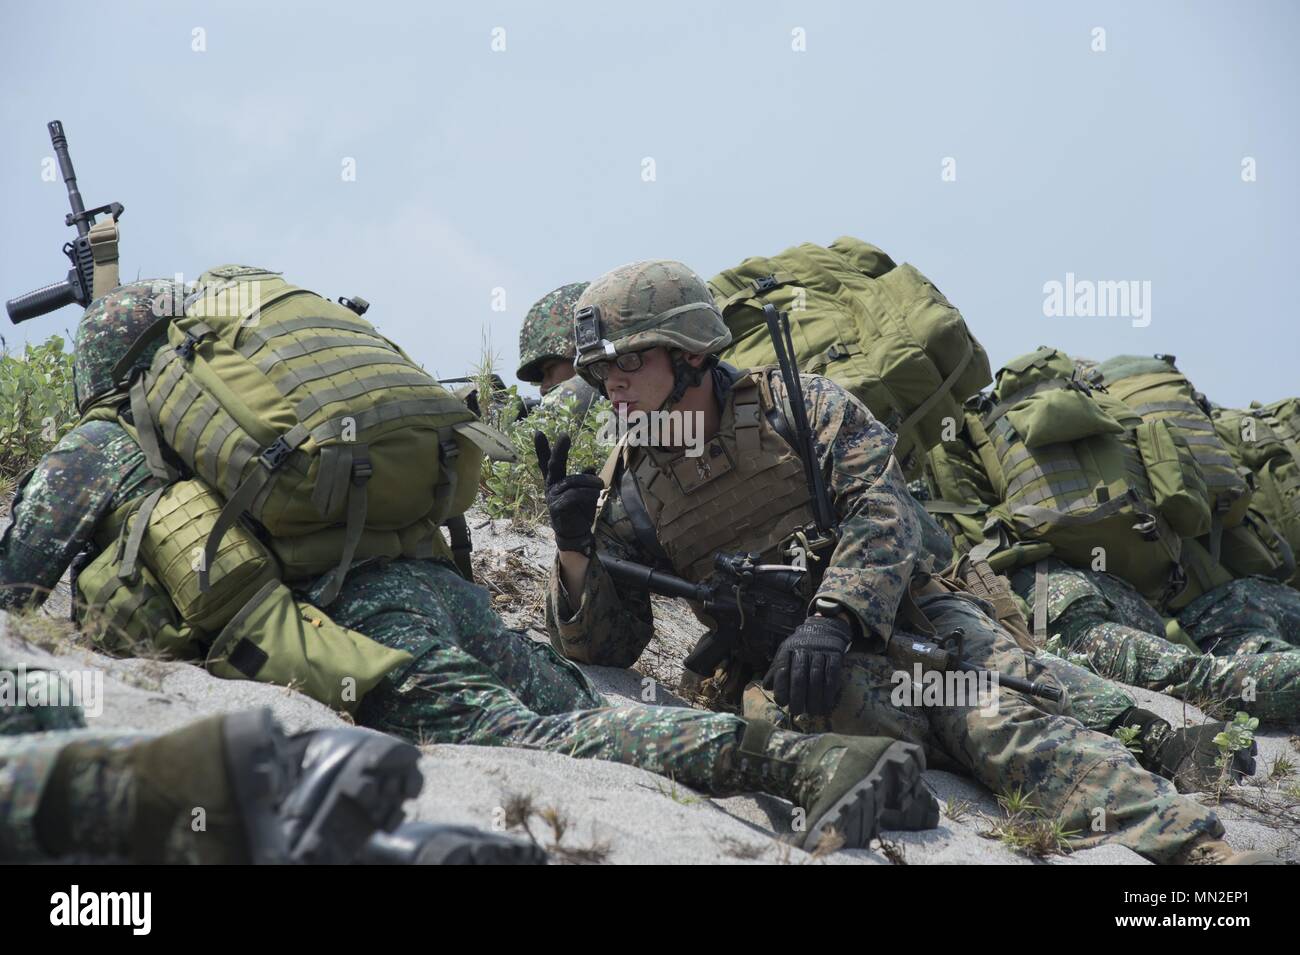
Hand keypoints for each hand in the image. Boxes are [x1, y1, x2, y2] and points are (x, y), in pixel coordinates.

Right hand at [534, 432, 602, 553]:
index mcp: (556, 480)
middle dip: (559, 450)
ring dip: (589, 482)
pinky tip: (596, 495)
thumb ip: (585, 479)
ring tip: (601, 485)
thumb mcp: (586, 492)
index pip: (547, 462)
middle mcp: (551, 485)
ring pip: (572, 482)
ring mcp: (552, 496)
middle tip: (565, 436)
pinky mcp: (556, 507)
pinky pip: (573, 495)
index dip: (542, 448)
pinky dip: (586, 494)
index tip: (538, 432)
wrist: (575, 533)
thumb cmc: (579, 510)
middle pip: (554, 464)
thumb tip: (589, 467)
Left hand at [763, 614, 851, 717]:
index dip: (781, 687)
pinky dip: (829, 690)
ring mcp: (820, 652)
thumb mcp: (785, 653)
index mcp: (788, 650)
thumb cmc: (800, 647)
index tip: (781, 702)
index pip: (782, 669)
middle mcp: (803, 650)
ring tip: (813, 712)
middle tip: (796, 711)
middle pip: (799, 676)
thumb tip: (767, 687)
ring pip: (816, 677)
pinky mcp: (835, 654)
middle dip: (797, 696)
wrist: (823, 629)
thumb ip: (776, 669)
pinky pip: (832, 673)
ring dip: (814, 697)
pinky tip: (827, 703)